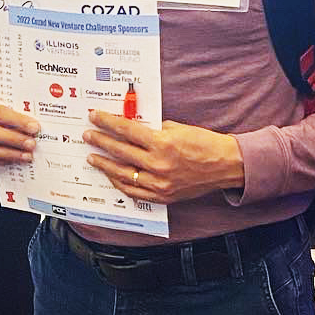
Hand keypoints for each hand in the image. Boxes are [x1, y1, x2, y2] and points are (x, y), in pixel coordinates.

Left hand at [82, 110, 244, 204]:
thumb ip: (152, 129)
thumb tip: (129, 127)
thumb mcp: (176, 128)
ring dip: (105, 164)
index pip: (126, 131)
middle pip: (120, 151)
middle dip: (100, 142)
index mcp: (162, 143)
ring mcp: (159, 184)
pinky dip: (119, 183)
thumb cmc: (203, 143)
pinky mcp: (163, 196)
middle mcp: (158, 165)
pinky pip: (134, 192)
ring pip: (122, 174)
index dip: (107, 123)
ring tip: (92, 157)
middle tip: (88, 136)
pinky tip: (111, 175)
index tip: (94, 118)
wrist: (226, 166)